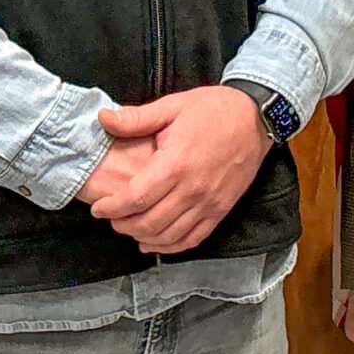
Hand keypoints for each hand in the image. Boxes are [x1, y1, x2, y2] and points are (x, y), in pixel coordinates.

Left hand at [88, 86, 272, 254]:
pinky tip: (154, 242)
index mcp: (177, 162)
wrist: (256, 117)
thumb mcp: (173, 106)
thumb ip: (137, 118)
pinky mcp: (221, 209)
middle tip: (111, 218)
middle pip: (149, 222)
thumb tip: (103, 119)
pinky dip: (170, 247)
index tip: (98, 209)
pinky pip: (193, 239)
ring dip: (143, 237)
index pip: (136, 197)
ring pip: (168, 235)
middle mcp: (193, 188)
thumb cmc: (213, 109)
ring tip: (129, 228)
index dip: (111, 208)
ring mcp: (209, 202)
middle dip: (122, 225)